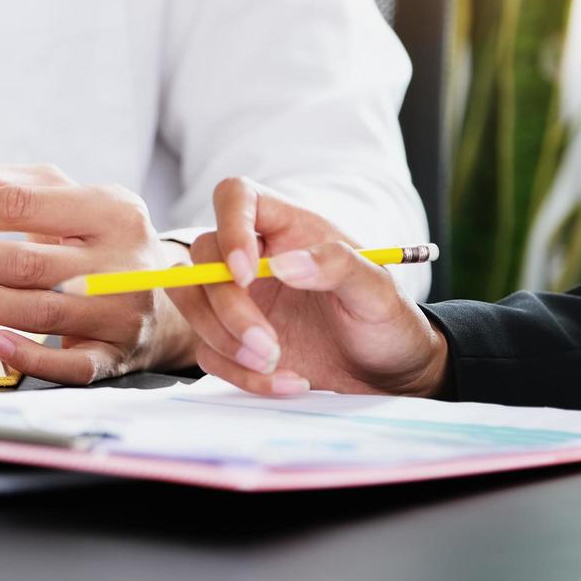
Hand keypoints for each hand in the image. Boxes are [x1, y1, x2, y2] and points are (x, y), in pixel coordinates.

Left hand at [0, 153, 195, 383]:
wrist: (163, 297)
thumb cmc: (96, 238)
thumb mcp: (62, 198)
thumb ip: (0, 181)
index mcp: (112, 209)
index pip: (24, 205)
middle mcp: (123, 262)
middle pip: (27, 261)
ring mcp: (122, 314)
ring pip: (39, 311)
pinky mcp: (116, 357)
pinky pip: (70, 366)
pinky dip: (30, 357)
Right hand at [166, 177, 448, 396]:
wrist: (388, 376)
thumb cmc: (387, 323)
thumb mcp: (378, 293)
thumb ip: (338, 267)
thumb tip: (284, 263)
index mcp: (289, 230)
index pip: (236, 197)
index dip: (229, 226)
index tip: (245, 272)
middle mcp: (255, 259)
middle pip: (203, 258)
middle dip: (227, 306)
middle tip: (268, 344)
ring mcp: (240, 301)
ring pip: (192, 302)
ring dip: (223, 340)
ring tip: (274, 365)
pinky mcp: (232, 341)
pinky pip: (208, 352)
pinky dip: (239, 374)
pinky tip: (285, 383)